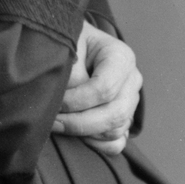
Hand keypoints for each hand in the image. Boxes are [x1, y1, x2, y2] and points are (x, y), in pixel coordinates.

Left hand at [52, 20, 141, 154]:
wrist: (74, 39)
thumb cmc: (70, 38)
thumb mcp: (68, 44)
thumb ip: (72, 72)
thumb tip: (65, 104)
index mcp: (121, 56)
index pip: (104, 88)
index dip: (77, 100)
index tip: (54, 101)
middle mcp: (132, 80)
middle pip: (114, 113)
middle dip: (79, 122)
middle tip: (52, 121)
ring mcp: (131, 101)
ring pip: (116, 130)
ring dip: (85, 133)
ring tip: (57, 124)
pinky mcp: (124, 118)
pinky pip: (117, 142)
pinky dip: (97, 145)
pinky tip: (76, 136)